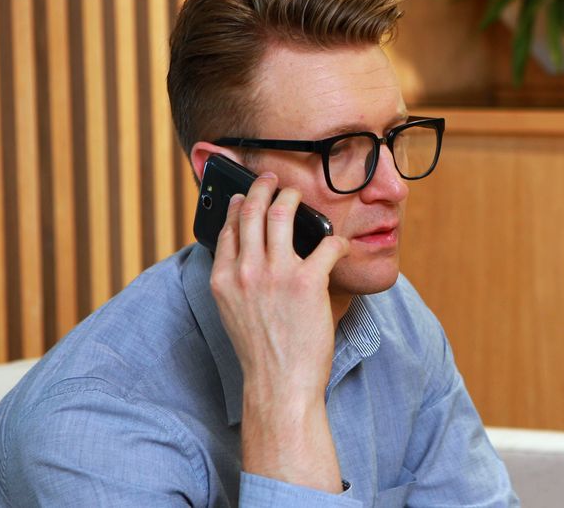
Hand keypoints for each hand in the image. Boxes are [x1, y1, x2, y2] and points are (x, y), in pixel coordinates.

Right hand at [209, 172, 346, 396]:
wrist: (278, 383)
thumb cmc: (262, 353)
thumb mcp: (234, 313)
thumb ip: (239, 282)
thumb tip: (251, 257)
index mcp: (224, 280)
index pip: (229, 229)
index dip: (238, 206)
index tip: (244, 196)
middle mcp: (245, 272)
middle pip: (252, 211)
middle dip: (263, 188)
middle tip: (272, 179)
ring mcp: (275, 274)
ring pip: (282, 214)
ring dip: (293, 198)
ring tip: (300, 196)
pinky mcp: (307, 282)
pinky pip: (326, 244)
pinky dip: (335, 240)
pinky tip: (339, 244)